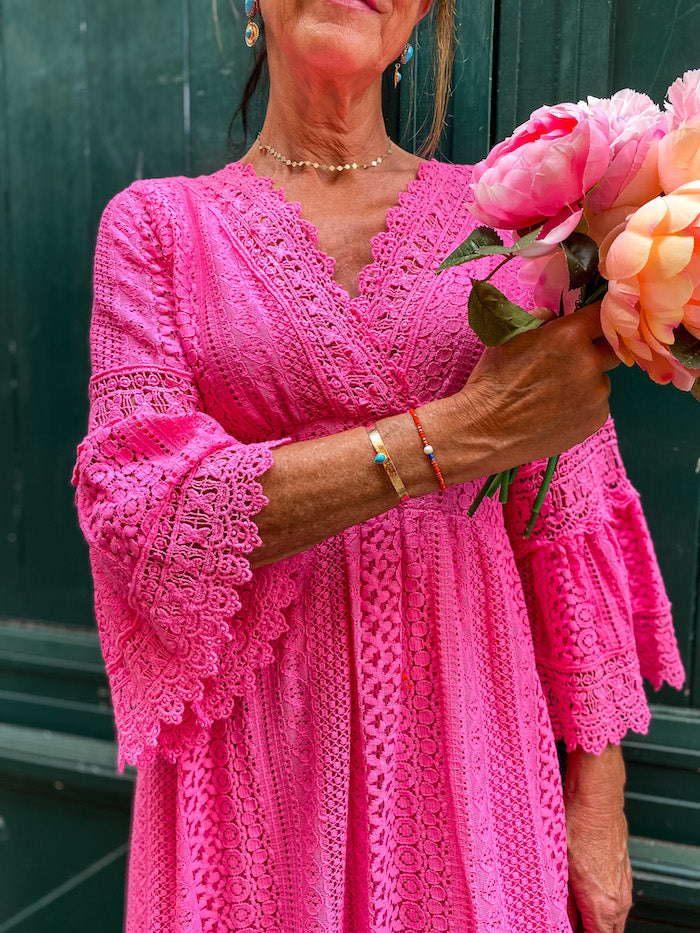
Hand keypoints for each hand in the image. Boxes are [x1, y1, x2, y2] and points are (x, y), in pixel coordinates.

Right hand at [456, 302, 620, 468]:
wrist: (485, 430)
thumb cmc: (492, 382)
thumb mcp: (509, 337)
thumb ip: (542, 319)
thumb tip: (559, 316)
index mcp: (569, 336)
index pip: (603, 312)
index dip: (598, 315)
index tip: (592, 320)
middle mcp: (589, 363)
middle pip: (613, 346)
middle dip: (596, 348)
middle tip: (570, 360)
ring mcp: (596, 394)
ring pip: (603, 378)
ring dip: (587, 380)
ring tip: (554, 393)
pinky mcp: (596, 419)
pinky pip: (597, 404)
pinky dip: (583, 404)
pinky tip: (556, 411)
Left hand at [564, 746, 632, 932]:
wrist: (597, 796)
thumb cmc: (577, 824)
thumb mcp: (560, 865)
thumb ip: (562, 899)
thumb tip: (559, 916)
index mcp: (602, 904)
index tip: (562, 926)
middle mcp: (618, 899)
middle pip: (606, 931)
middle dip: (587, 927)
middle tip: (565, 919)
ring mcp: (623, 884)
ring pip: (612, 916)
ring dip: (594, 915)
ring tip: (571, 906)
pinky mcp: (623, 869)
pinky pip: (615, 897)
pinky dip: (601, 900)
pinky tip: (583, 888)